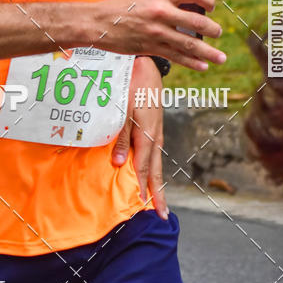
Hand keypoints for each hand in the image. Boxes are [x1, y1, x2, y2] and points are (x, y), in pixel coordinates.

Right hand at [94, 0, 226, 70]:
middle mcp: (162, 13)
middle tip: (218, 33)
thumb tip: (186, 7)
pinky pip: (177, 57)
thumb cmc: (119, 7)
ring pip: (190, 45)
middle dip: (213, 30)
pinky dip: (192, 63)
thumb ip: (164, 0)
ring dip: (209, 52)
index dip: (208, 1)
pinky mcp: (152, 48)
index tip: (211, 7)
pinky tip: (202, 66)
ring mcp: (157, 33)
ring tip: (220, 57)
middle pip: (198, 23)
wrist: (97, 22)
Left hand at [111, 56, 167, 219]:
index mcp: (148, 135)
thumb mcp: (125, 111)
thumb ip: (122, 138)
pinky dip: (152, 166)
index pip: (146, 169)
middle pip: (157, 171)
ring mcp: (157, 132)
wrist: (147, 68)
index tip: (146, 208)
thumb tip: (120, 165)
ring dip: (156, 182)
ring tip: (157, 199)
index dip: (145, 189)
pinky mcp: (155, 127)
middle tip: (162, 214)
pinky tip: (148, 171)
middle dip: (159, 194)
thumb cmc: (133, 87)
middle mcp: (155, 137)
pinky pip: (154, 152)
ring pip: (157, 162)